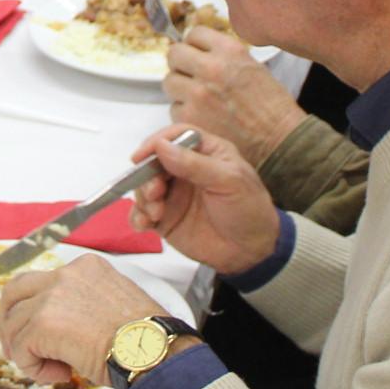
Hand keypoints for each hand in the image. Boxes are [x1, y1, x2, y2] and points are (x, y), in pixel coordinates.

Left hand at [0, 255, 172, 386]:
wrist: (155, 352)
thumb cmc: (145, 340)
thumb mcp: (114, 306)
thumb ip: (83, 306)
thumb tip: (58, 329)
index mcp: (86, 267)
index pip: (42, 282)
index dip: (34, 310)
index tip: (39, 333)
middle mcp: (66, 274)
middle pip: (14, 291)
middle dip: (10, 322)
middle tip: (19, 349)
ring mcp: (52, 296)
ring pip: (15, 325)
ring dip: (29, 353)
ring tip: (57, 369)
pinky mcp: (42, 323)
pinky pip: (20, 349)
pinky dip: (34, 368)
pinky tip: (62, 374)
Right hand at [126, 129, 281, 276]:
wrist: (252, 252)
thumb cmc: (248, 209)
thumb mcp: (228, 182)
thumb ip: (195, 164)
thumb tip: (161, 146)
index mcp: (205, 152)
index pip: (176, 136)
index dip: (157, 141)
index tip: (142, 156)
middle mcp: (185, 169)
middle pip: (154, 161)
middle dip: (147, 175)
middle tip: (153, 193)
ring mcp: (174, 194)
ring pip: (144, 187)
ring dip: (143, 198)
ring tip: (155, 214)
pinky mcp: (166, 218)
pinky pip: (143, 213)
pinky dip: (137, 217)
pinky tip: (144, 225)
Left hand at [162, 29, 304, 164]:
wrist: (280, 141)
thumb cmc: (272, 107)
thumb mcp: (253, 67)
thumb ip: (224, 57)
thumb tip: (200, 52)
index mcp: (230, 51)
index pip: (194, 33)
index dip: (194, 44)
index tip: (196, 53)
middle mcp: (211, 68)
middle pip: (174, 54)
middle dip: (181, 64)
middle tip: (190, 75)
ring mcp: (197, 93)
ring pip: (169, 81)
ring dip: (180, 89)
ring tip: (198, 99)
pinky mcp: (190, 118)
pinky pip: (174, 108)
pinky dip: (184, 113)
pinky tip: (203, 118)